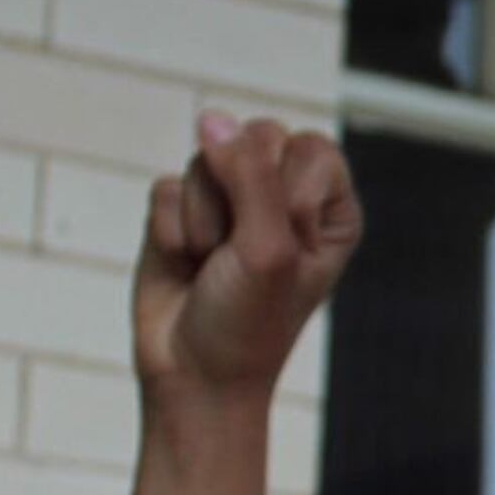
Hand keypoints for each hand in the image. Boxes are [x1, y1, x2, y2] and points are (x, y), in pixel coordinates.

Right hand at [135, 113, 362, 403]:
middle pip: (252, 140)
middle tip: (240, 256)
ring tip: (212, 264)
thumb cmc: (248, 321)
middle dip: (237, 202)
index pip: (308, 146)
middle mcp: (284, 195)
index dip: (286, 194)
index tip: (282, 246)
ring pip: (202, 160)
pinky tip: (184, 265)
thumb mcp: (267, 249)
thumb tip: (212, 118)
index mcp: (329, 204)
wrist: (193, 375)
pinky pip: (165, 187)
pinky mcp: (182, 210)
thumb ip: (249, 175)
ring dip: (202, 221)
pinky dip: (170, 231)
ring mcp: (230, 199)